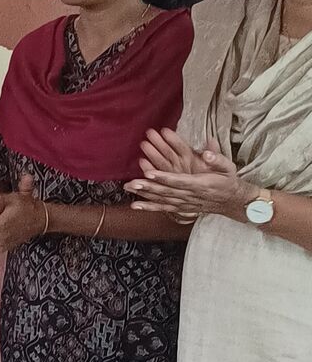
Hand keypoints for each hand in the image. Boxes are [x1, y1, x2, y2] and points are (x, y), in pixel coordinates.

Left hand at [127, 136, 248, 223]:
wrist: (232, 201)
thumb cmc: (228, 181)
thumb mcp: (228, 167)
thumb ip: (217, 159)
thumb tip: (206, 152)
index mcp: (200, 184)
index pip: (179, 180)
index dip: (164, 177)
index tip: (150, 172)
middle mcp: (191, 195)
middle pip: (166, 191)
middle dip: (148, 186)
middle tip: (132, 182)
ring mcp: (185, 203)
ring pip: (162, 200)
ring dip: (144, 195)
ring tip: (128, 188)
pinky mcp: (182, 208)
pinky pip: (164, 209)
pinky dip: (149, 207)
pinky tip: (135, 205)